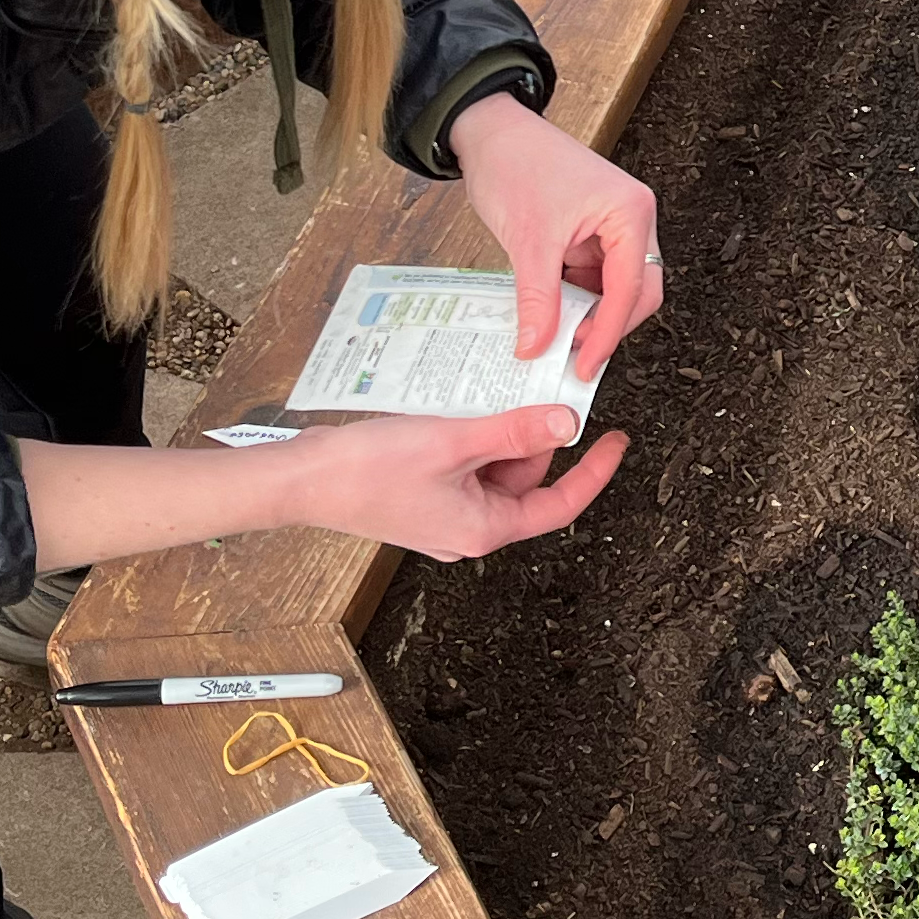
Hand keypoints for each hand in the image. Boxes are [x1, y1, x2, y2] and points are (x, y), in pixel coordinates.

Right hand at [286, 399, 629, 561]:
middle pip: (525, 479)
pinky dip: (472, 435)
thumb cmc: (367, 472)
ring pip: (494, 468)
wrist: (303, 480)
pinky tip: (463, 404)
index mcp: (484, 528)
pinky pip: (465, 464)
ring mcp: (445, 513)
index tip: (615, 442)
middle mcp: (468, 528)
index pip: (559, 505)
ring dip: (499, 432)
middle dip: (533, 436)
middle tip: (538, 390)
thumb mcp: (454, 442)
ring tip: (491, 393)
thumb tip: (566, 424)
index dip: (592, 473)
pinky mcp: (424, 495)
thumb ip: (515, 432)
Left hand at [449, 94, 663, 381]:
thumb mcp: (528, 241)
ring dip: (589, 314)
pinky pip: (594, 277)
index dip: (607, 333)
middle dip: (607, 326)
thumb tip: (537, 347)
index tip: (584, 364)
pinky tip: (552, 313)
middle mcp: (632, 218)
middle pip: (637, 291)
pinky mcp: (594, 231)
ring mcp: (615, 225)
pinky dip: (576, 299)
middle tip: (573, 357)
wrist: (489, 130)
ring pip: (616, 288)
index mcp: (630, 212)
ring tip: (556, 337)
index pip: (631, 288)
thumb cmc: (515, 163)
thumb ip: (538, 299)